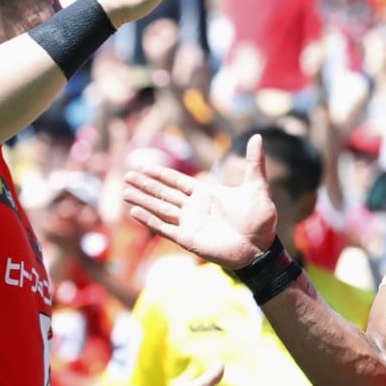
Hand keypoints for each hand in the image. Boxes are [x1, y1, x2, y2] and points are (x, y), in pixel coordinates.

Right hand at [123, 134, 277, 267]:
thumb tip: (257, 136)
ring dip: (143, 201)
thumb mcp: (257, 187)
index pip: (177, 182)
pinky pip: (165, 228)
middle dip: (145, 186)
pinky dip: (150, 220)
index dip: (161, 174)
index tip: (144, 167)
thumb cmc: (260, 220)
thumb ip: (253, 163)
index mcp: (206, 194)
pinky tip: (135, 213)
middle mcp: (194, 208)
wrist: (260, 248)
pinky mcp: (188, 239)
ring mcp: (189, 224)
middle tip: (126, 176)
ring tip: (125, 193)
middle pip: (164, 193)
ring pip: (160, 209)